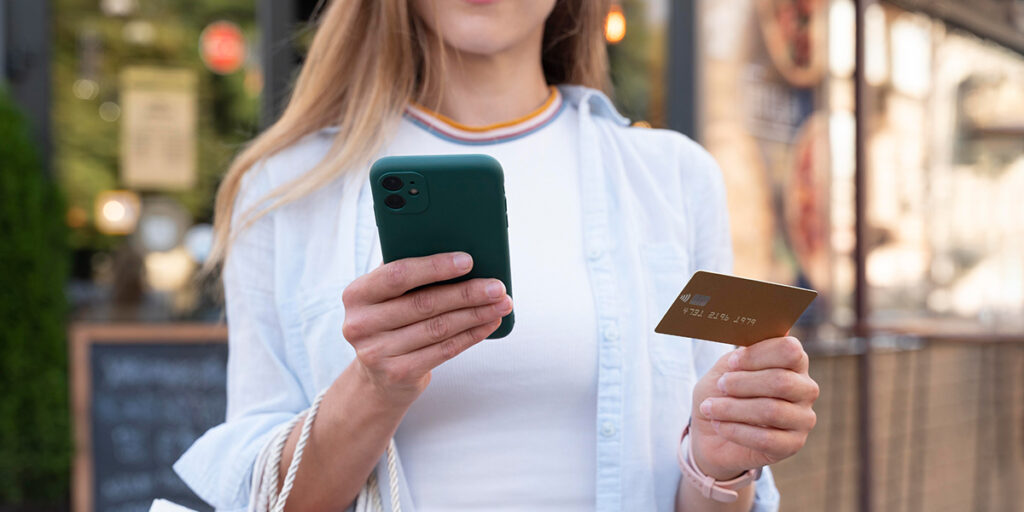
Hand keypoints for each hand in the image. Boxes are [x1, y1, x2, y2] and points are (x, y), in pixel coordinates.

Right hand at [340, 252, 511, 406]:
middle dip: (467, 293)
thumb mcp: (386, 297)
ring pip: (439, 328)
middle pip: (424, 303)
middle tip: (497, 286)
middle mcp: (360, 324)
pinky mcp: (398, 374)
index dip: (434, 267)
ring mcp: (377, 352)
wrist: (378, 378)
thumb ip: (409, 275)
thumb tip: (460, 256)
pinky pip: (444, 350)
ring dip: (476, 314)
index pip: (397, 275)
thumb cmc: (391, 322)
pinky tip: (489, 323)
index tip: (468, 261)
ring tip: (501, 304)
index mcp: (357, 294)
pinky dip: (472, 335)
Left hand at [689, 336, 818, 479]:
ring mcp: (803, 418)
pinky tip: (719, 425)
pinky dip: (736, 431)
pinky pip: (766, 439)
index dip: (758, 355)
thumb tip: (755, 339)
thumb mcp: (725, 368)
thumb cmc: (722, 393)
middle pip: (782, 381)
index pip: (790, 350)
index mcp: (793, 362)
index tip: (731, 363)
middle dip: (743, 383)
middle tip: (720, 386)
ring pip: (772, 411)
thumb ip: (741, 355)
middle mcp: (805, 389)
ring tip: (710, 408)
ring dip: (733, 408)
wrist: (710, 432)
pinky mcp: (793, 445)